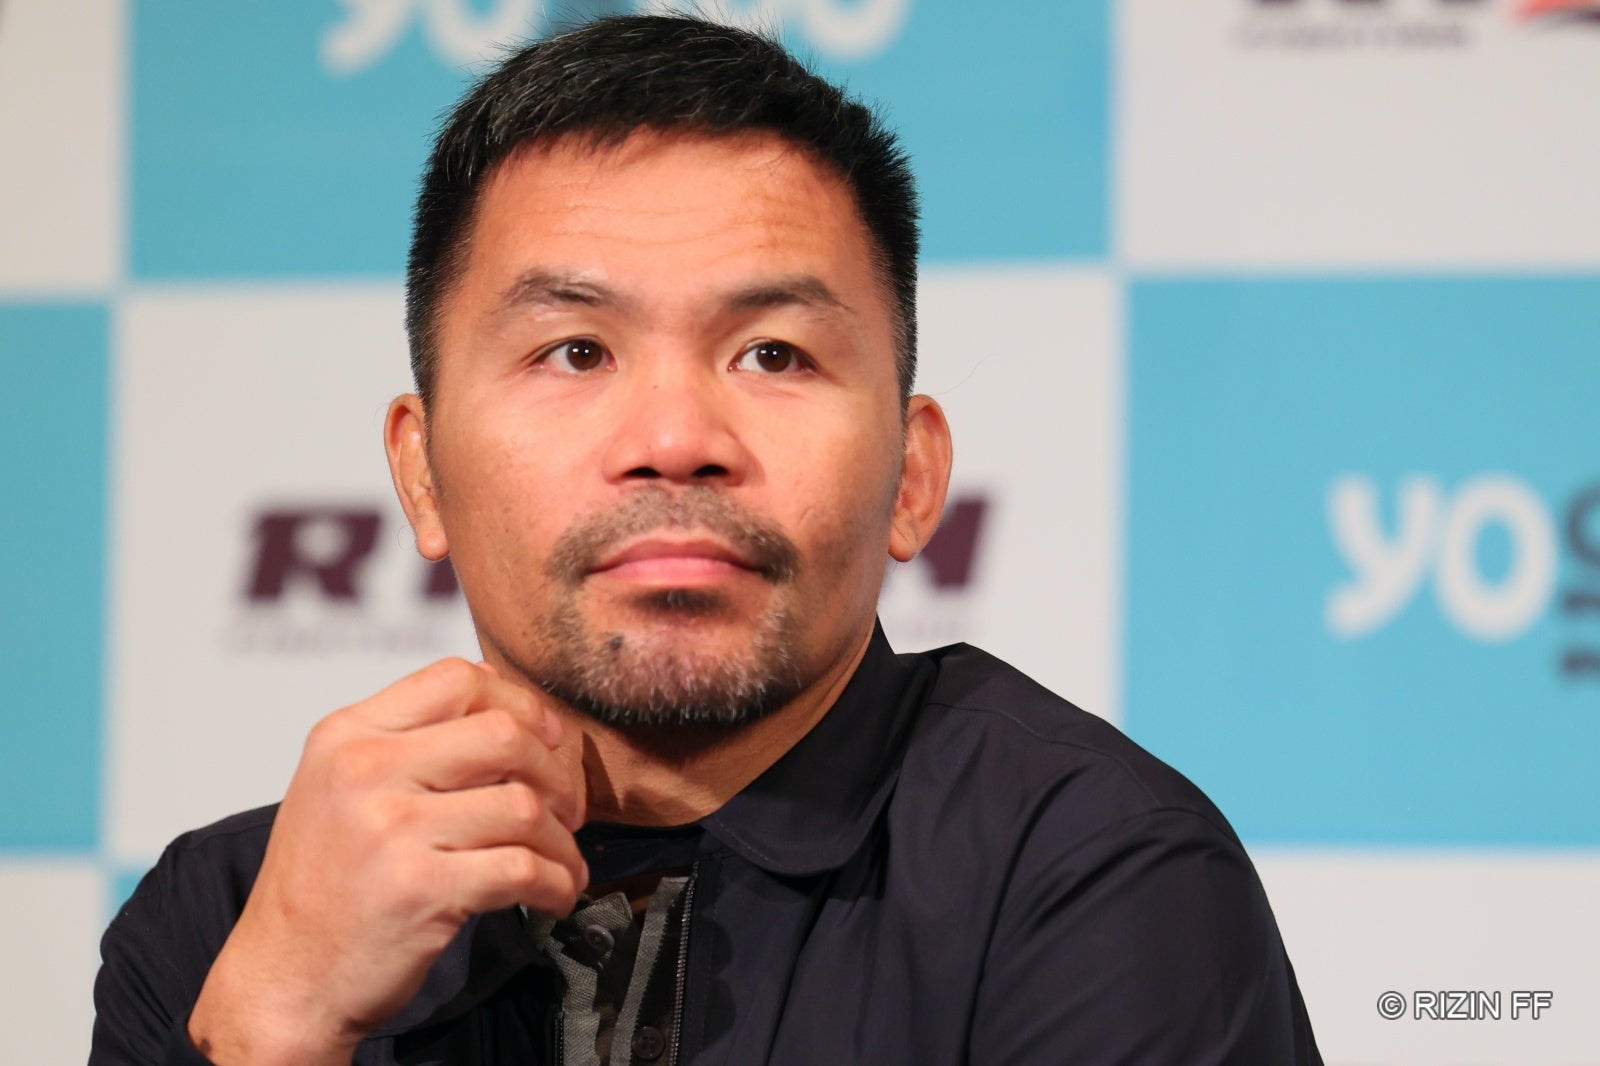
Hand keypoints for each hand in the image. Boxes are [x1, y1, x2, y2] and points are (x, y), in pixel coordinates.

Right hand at [187, 658, 587, 1064]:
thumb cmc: (321, 885)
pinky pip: (522, 869)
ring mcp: (392, 829)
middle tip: (566, 807)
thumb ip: (408, 740)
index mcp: (348, 736)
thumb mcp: (339, 787)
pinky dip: (556, 883)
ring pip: (523, 806)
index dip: (520, 703)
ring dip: (560, 840)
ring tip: (560, 860)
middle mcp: (365, 771)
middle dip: (555, 772)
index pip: (456, 679)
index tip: (546, 736)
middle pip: (504, 735)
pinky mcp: (421, 888)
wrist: (282, 979)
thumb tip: (504, 701)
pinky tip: (553, 894)